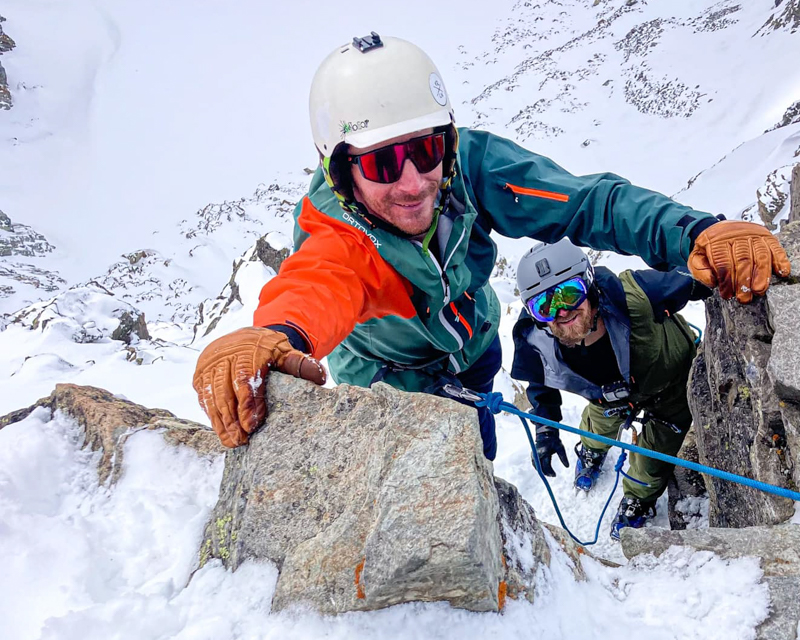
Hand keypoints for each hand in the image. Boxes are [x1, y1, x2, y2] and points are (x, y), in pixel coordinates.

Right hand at [192, 327, 326, 447]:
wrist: (243, 337)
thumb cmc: (268, 350)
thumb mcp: (286, 352)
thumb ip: (301, 364)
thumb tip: (319, 377)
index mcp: (247, 349)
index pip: (245, 379)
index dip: (248, 404)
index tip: (252, 425)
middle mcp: (224, 356)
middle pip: (225, 392)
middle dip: (233, 420)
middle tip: (242, 441)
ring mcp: (209, 366)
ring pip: (212, 398)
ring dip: (221, 423)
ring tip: (232, 442)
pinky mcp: (200, 376)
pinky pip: (204, 399)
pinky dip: (213, 417)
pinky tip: (223, 432)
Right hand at [534, 428, 568, 476]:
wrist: (545, 434)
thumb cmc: (553, 440)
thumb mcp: (560, 447)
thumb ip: (563, 457)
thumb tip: (567, 466)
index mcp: (544, 452)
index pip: (546, 465)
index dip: (550, 472)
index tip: (555, 475)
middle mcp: (537, 454)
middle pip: (540, 467)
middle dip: (546, 473)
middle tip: (552, 475)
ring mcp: (534, 454)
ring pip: (536, 466)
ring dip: (542, 471)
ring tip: (549, 473)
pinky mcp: (533, 454)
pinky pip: (535, 464)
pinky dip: (539, 467)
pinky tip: (544, 469)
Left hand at [688, 220, 790, 302]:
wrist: (718, 229)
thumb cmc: (708, 248)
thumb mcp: (696, 257)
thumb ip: (700, 270)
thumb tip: (713, 282)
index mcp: (715, 240)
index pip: (722, 262)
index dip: (726, 280)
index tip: (727, 295)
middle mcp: (736, 235)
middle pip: (742, 259)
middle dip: (743, 281)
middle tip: (744, 298)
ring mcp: (753, 234)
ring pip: (760, 255)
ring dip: (761, 274)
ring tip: (759, 290)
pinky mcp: (766, 236)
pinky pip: (775, 247)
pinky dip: (780, 260)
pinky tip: (781, 272)